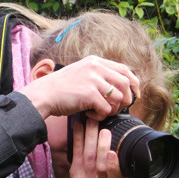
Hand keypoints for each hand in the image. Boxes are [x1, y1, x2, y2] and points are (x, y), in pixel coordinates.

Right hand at [21, 55, 139, 119]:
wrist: (43, 95)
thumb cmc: (60, 89)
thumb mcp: (81, 73)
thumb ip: (97, 75)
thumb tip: (118, 88)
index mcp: (95, 61)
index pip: (125, 69)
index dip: (134, 83)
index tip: (135, 95)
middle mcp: (96, 67)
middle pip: (126, 83)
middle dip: (127, 99)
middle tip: (118, 109)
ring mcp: (93, 80)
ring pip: (118, 98)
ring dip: (112, 109)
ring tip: (99, 112)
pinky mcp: (90, 94)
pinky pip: (106, 109)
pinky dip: (100, 116)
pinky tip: (90, 114)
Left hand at [61, 119, 130, 177]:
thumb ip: (125, 168)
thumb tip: (132, 144)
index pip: (115, 176)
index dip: (113, 164)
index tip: (113, 153)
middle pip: (99, 164)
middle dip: (102, 146)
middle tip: (105, 130)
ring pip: (88, 156)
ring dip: (90, 137)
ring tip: (92, 122)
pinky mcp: (74, 173)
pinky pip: (76, 154)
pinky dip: (77, 139)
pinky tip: (79, 127)